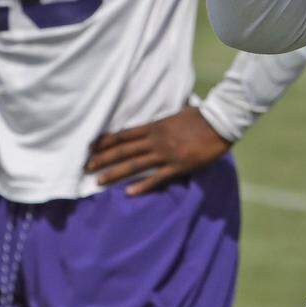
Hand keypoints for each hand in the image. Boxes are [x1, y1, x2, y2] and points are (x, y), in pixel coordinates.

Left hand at [85, 106, 231, 195]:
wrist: (219, 123)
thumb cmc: (200, 116)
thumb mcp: (177, 113)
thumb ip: (164, 120)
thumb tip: (157, 120)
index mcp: (155, 126)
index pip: (124, 134)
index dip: (105, 141)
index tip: (90, 148)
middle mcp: (156, 140)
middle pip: (123, 150)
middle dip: (103, 158)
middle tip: (86, 167)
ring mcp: (166, 154)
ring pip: (135, 164)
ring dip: (115, 173)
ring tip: (99, 181)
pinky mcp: (178, 166)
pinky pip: (157, 178)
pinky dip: (143, 185)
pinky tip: (129, 193)